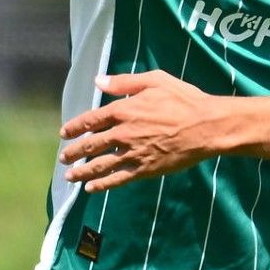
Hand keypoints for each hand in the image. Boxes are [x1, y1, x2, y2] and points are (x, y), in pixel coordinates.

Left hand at [58, 71, 218, 191]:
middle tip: (63, 157)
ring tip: (69, 176)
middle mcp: (123, 133)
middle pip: (91, 145)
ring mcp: (133, 153)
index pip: (90, 120)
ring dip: (81, 171)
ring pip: (100, 164)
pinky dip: (102, 184)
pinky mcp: (145, 169)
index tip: (65, 133)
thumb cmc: (184, 100)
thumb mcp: (155, 81)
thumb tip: (98, 81)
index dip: (74, 127)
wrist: (206, 126)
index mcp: (123, 110)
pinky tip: (91, 188)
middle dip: (73, 152)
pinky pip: (118, 179)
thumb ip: (124, 82)